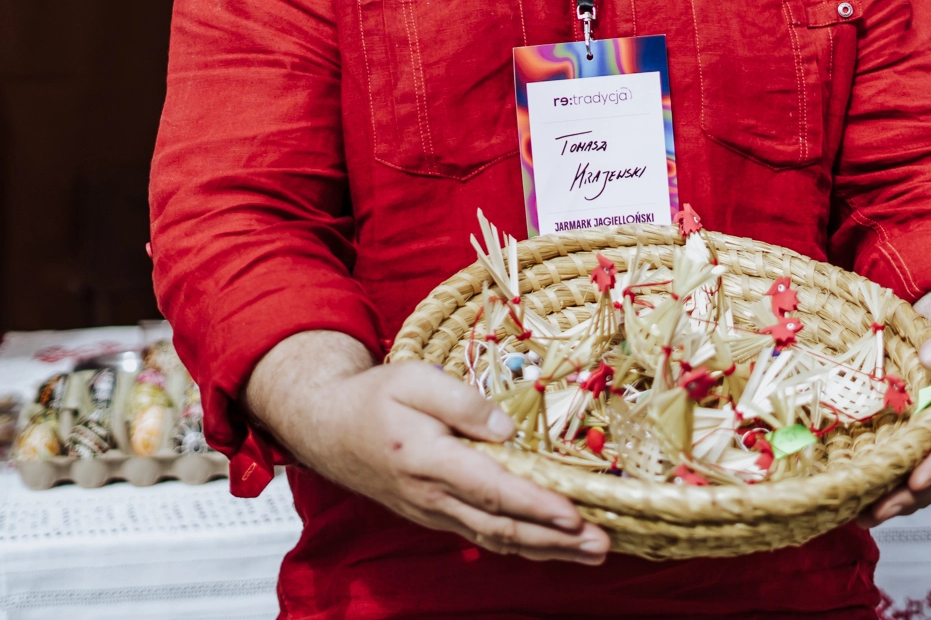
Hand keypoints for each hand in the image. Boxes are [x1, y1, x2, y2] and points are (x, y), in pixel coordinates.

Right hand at [245, 331, 609, 563]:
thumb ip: (462, 403)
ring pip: (497, 538)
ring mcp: (435, 512)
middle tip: (601, 543)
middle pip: (503, 526)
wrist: (329, 429)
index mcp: (429, 460)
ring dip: (547, 549)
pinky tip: (550, 546)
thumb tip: (508, 428)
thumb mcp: (413, 380)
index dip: (535, 505)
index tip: (573, 514)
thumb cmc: (373, 399)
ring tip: (592, 551)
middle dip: (555, 539)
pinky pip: (484, 535)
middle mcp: (434, 496)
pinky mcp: (437, 516)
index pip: (492, 489)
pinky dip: (522, 545)